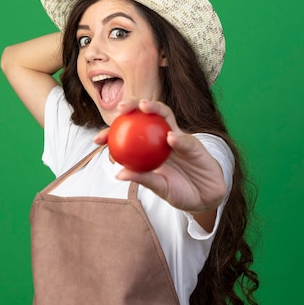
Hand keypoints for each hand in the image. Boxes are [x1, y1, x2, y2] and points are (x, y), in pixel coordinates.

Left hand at [94, 99, 226, 230]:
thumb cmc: (180, 192)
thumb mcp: (160, 188)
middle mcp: (159, 138)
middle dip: (132, 106)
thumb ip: (143, 179)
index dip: (111, 134)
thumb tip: (118, 174)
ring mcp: (177, 138)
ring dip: (155, 107)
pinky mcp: (194, 144)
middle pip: (145, 116)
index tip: (97, 139)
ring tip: (144, 106)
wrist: (206, 198)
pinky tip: (170, 139)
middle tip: (121, 108)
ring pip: (165, 116)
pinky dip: (177, 139)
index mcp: (147, 150)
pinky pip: (185, 140)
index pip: (126, 137)